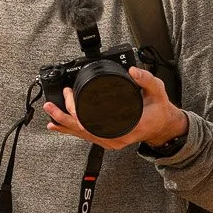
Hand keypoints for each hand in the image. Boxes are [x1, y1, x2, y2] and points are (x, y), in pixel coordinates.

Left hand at [43, 67, 188, 151]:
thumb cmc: (159, 110)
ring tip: (49, 111)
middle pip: (83, 130)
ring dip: (63, 123)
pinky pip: (85, 136)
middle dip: (64, 115)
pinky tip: (57, 125)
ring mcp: (110, 142)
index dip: (77, 112)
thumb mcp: (158, 91)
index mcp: (127, 128)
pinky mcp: (107, 141)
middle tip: (53, 101)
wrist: (163, 127)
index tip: (69, 96)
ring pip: (81, 135)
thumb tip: (132, 71)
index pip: (94, 123)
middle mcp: (116, 138)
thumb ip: (146, 80)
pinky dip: (70, 130)